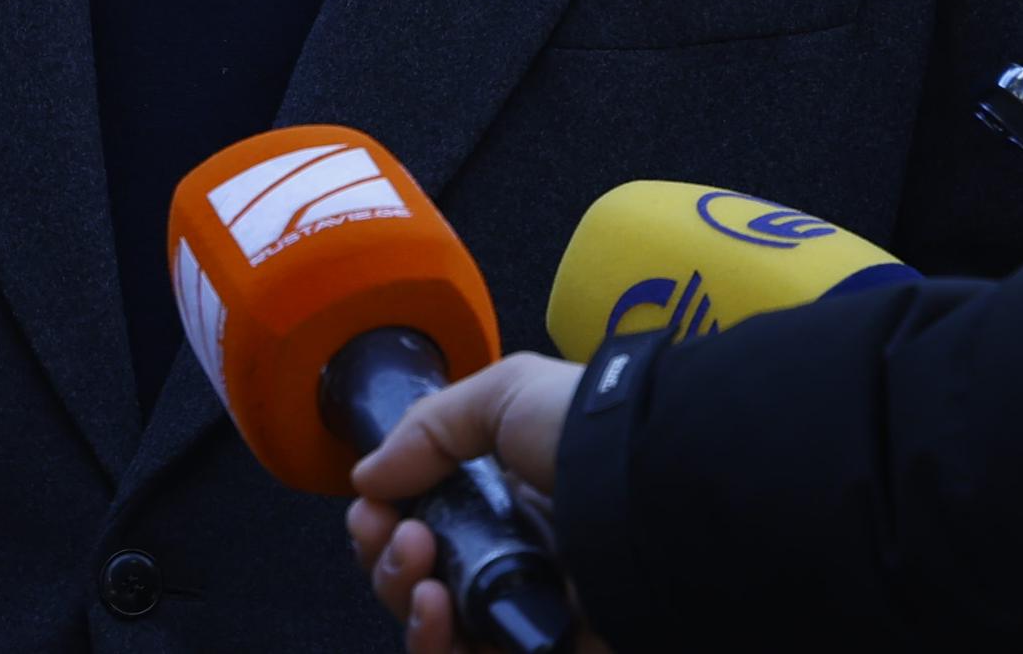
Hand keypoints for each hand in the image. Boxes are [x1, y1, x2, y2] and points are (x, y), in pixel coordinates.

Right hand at [344, 356, 603, 653]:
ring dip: (404, 601)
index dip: (383, 520)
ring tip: (420, 578)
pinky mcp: (539, 649)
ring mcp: (523, 607)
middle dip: (387, 559)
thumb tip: (368, 477)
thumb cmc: (588, 436)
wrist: (654, 490)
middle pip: (417, 579)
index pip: (420, 523)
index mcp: (502, 496)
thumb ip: (428, 429)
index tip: (371, 508)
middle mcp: (509, 554)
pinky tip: (434, 609)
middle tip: (401, 536)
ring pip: (434, 627)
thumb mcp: (506, 394)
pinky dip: (433, 643)